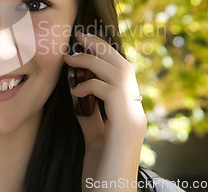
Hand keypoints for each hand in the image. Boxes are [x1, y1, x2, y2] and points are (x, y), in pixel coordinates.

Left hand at [63, 31, 146, 191]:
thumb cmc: (101, 171)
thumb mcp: (94, 137)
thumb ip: (90, 116)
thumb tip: (79, 94)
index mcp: (130, 112)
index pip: (123, 73)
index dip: (105, 54)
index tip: (84, 43)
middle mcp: (137, 111)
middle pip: (125, 65)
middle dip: (102, 46)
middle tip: (79, 35)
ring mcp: (134, 117)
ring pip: (120, 72)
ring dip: (92, 60)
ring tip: (71, 57)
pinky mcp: (126, 125)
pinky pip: (110, 91)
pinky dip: (90, 85)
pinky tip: (74, 91)